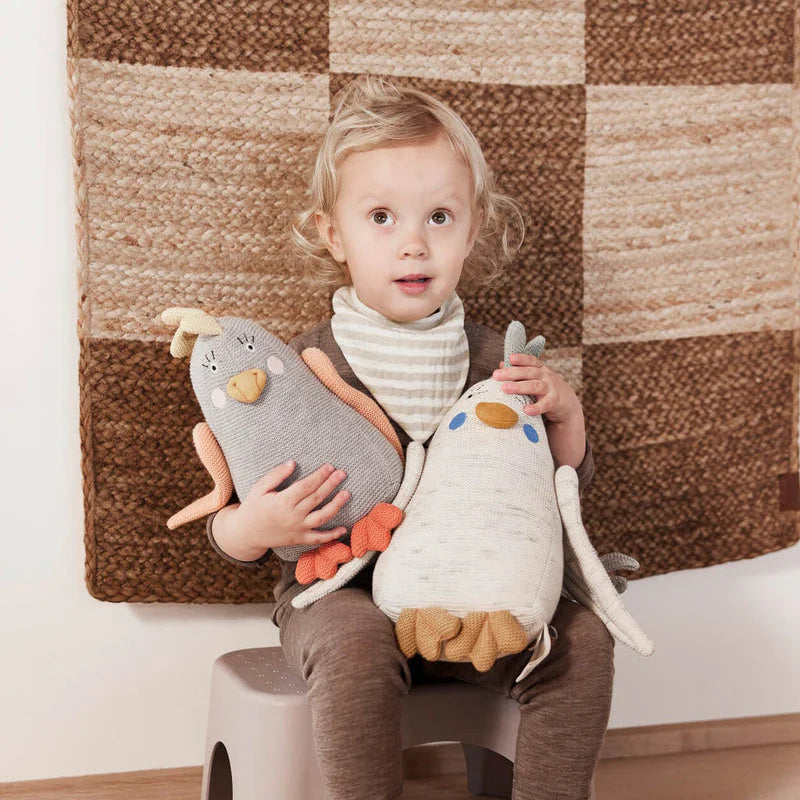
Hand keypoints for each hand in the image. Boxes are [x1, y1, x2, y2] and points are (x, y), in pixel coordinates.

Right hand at [232, 461, 351, 551]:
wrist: (246, 534)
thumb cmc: (253, 507)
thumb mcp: (259, 488)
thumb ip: (276, 475)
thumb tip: (293, 463)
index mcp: (283, 501)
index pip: (306, 486)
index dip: (319, 475)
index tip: (330, 466)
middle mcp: (293, 516)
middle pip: (317, 498)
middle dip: (331, 484)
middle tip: (342, 473)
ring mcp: (297, 529)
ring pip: (322, 517)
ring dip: (336, 505)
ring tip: (347, 493)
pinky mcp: (299, 539)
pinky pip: (318, 539)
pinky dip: (331, 536)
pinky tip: (343, 529)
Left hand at [493, 353, 580, 424]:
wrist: (567, 404)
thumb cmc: (545, 390)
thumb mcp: (535, 378)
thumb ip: (519, 371)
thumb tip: (501, 364)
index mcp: (539, 369)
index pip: (530, 361)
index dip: (521, 358)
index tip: (510, 358)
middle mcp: (545, 376)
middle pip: (528, 372)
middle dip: (512, 373)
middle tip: (496, 375)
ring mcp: (550, 388)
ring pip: (534, 386)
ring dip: (519, 387)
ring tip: (505, 388)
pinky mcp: (554, 402)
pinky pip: (544, 404)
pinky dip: (536, 407)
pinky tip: (526, 410)